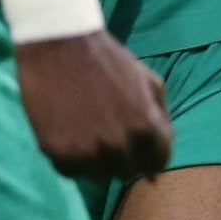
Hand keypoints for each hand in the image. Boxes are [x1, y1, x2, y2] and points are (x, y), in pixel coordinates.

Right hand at [15, 31, 173, 179]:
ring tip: (88, 133)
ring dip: (96, 161)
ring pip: (98, 177)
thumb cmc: (108, 59)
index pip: (158, 162)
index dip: (150, 155)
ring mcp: (87, 152)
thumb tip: (160, 166)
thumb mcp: (149, 81)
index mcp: (145, 126)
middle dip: (123, 157)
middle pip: (127, 172)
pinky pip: (70, 172)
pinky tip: (69, 135)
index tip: (138, 146)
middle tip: (108, 135)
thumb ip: (161, 120)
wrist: (61, 43)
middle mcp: (119, 145)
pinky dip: (71, 159)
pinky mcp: (58, 153)